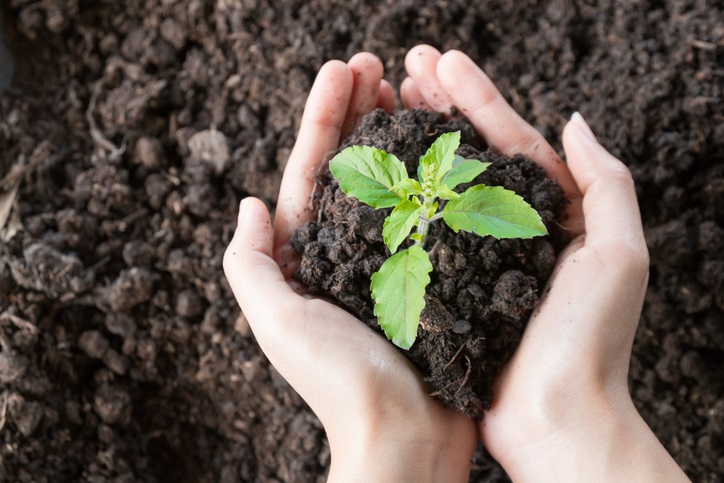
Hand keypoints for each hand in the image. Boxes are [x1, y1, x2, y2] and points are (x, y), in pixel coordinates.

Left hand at [224, 53, 475, 481]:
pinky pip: (431, 211)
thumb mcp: (279, 323)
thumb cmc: (342, 384)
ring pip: (394, 181)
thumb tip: (249, 203)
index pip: (310, 171)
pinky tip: (448, 142)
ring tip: (409, 87)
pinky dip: (435, 174)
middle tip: (377, 64)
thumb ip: (252, 264)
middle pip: (351, 167)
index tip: (342, 70)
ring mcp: (393, 259)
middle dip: (360, 113)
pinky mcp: (432, 273)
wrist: (407, 437)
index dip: (323, 118)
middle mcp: (348, 252)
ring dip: (398, 132)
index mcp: (308, 257)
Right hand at [402, 45, 688, 480]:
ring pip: (438, 184)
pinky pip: (420, 229)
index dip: (473, 95)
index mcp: (551, 213)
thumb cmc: (590, 341)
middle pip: (468, 152)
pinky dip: (399, 196)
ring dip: (413, 140)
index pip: (508, 138)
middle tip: (400, 68)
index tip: (437, 59)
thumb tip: (572, 121)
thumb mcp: (618, 255)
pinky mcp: (447, 283)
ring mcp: (473, 254)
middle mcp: (509, 228)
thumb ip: (604, 183)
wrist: (553, 418)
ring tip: (383, 102)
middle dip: (436, 105)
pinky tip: (374, 172)